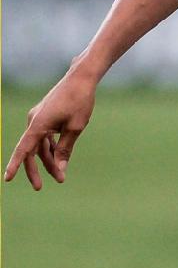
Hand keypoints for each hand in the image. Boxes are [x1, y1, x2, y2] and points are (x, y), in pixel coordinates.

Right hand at [4, 71, 97, 189]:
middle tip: (39, 188)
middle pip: (30, 151)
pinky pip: (44, 137)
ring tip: (59, 177)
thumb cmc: (80, 101)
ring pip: (39, 145)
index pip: (23, 149)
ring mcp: (39, 118)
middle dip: (35, 170)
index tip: (7, 178)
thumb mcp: (75, 128)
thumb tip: (60, 168)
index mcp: (39, 124)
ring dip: (48, 160)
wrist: (81, 79)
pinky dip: (50, 148)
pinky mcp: (45, 117)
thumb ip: (65, 148)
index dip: (15, 165)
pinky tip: (58, 159)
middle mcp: (34, 121)